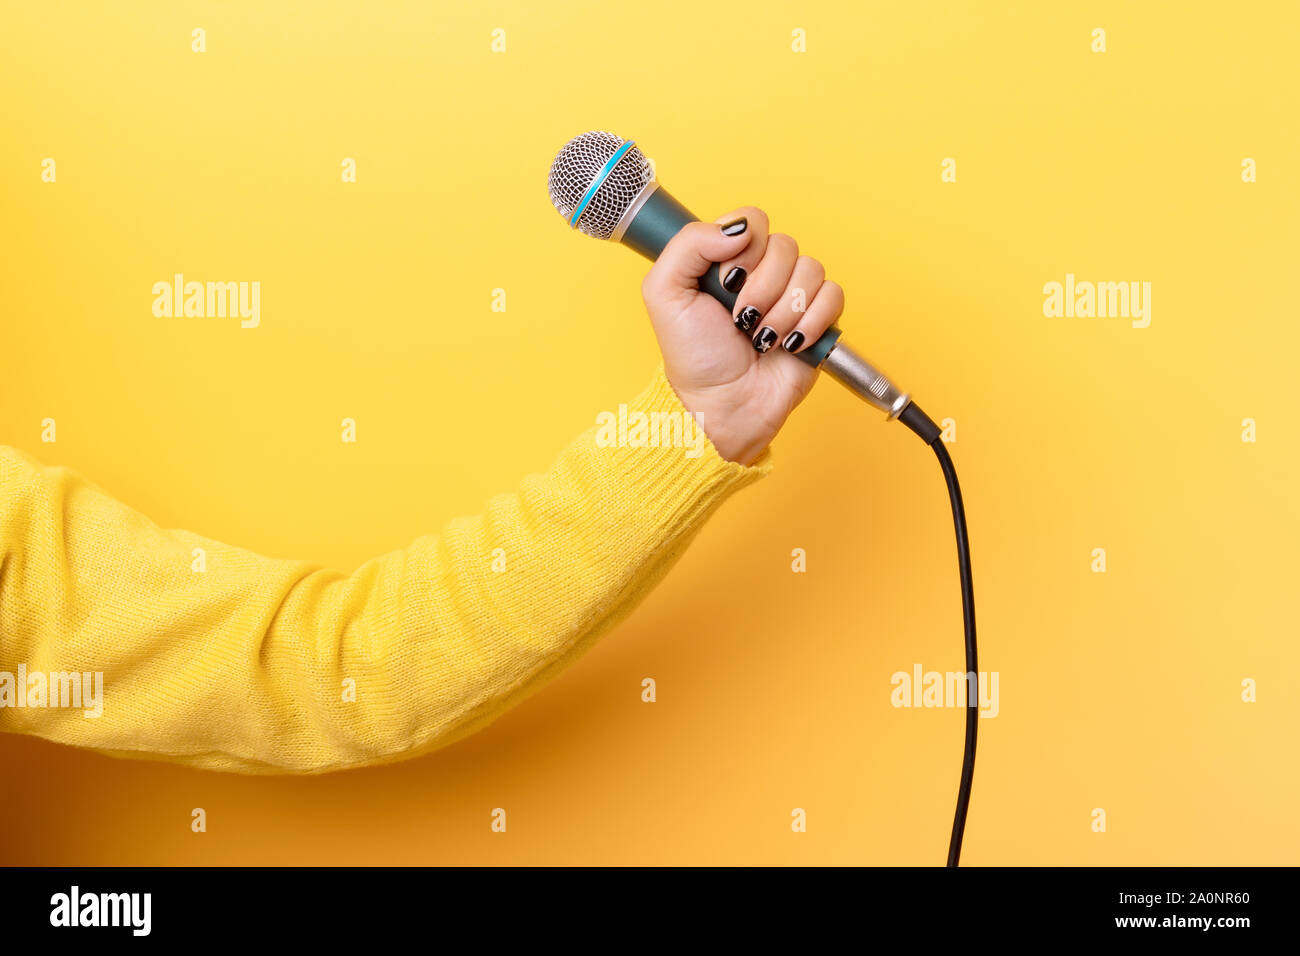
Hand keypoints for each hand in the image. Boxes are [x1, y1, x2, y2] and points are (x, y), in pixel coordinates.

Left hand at [641, 207, 843, 464]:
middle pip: (786, 245)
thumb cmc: (693, 356)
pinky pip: (834, 296)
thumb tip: (740, 229)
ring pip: (812, 270)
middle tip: (741, 319)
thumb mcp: (665, 293)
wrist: (722, 406)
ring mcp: (791, 295)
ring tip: (761, 338)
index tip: (727, 280)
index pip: (754, 220)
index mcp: (728, 258)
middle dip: (762, 287)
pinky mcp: (817, 320)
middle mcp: (763, 272)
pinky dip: (810, 322)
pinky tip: (788, 344)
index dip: (746, 247)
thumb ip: (690, 243)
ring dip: (783, 311)